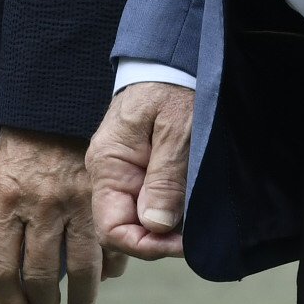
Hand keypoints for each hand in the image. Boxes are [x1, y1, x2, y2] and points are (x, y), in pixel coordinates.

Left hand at [0, 125, 118, 303]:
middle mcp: (39, 204)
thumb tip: (14, 268)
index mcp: (5, 199)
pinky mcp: (105, 194)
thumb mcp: (1, 173)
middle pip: (40, 276)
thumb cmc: (24, 138)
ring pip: (81, 268)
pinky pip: (111, 242)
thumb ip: (7, 218)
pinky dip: (111, 264)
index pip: (0, 267)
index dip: (6, 300)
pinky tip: (105, 272)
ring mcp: (75, 200)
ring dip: (81, 296)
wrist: (59, 96)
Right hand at [88, 81, 194, 260]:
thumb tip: (156, 227)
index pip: (111, 230)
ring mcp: (121, 172)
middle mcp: (108, 174)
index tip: (182, 243)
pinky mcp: (137, 168)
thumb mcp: (177, 130)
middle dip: (159, 240)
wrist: (172, 57)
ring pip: (137, 220)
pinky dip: (168, 213)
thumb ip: (165, 178)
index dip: (146, 246)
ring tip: (194, 225)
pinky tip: (188, 211)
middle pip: (124, 230)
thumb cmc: (174, 87)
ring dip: (165, 229)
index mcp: (108, 166)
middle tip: (194, 236)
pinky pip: (146, 203)